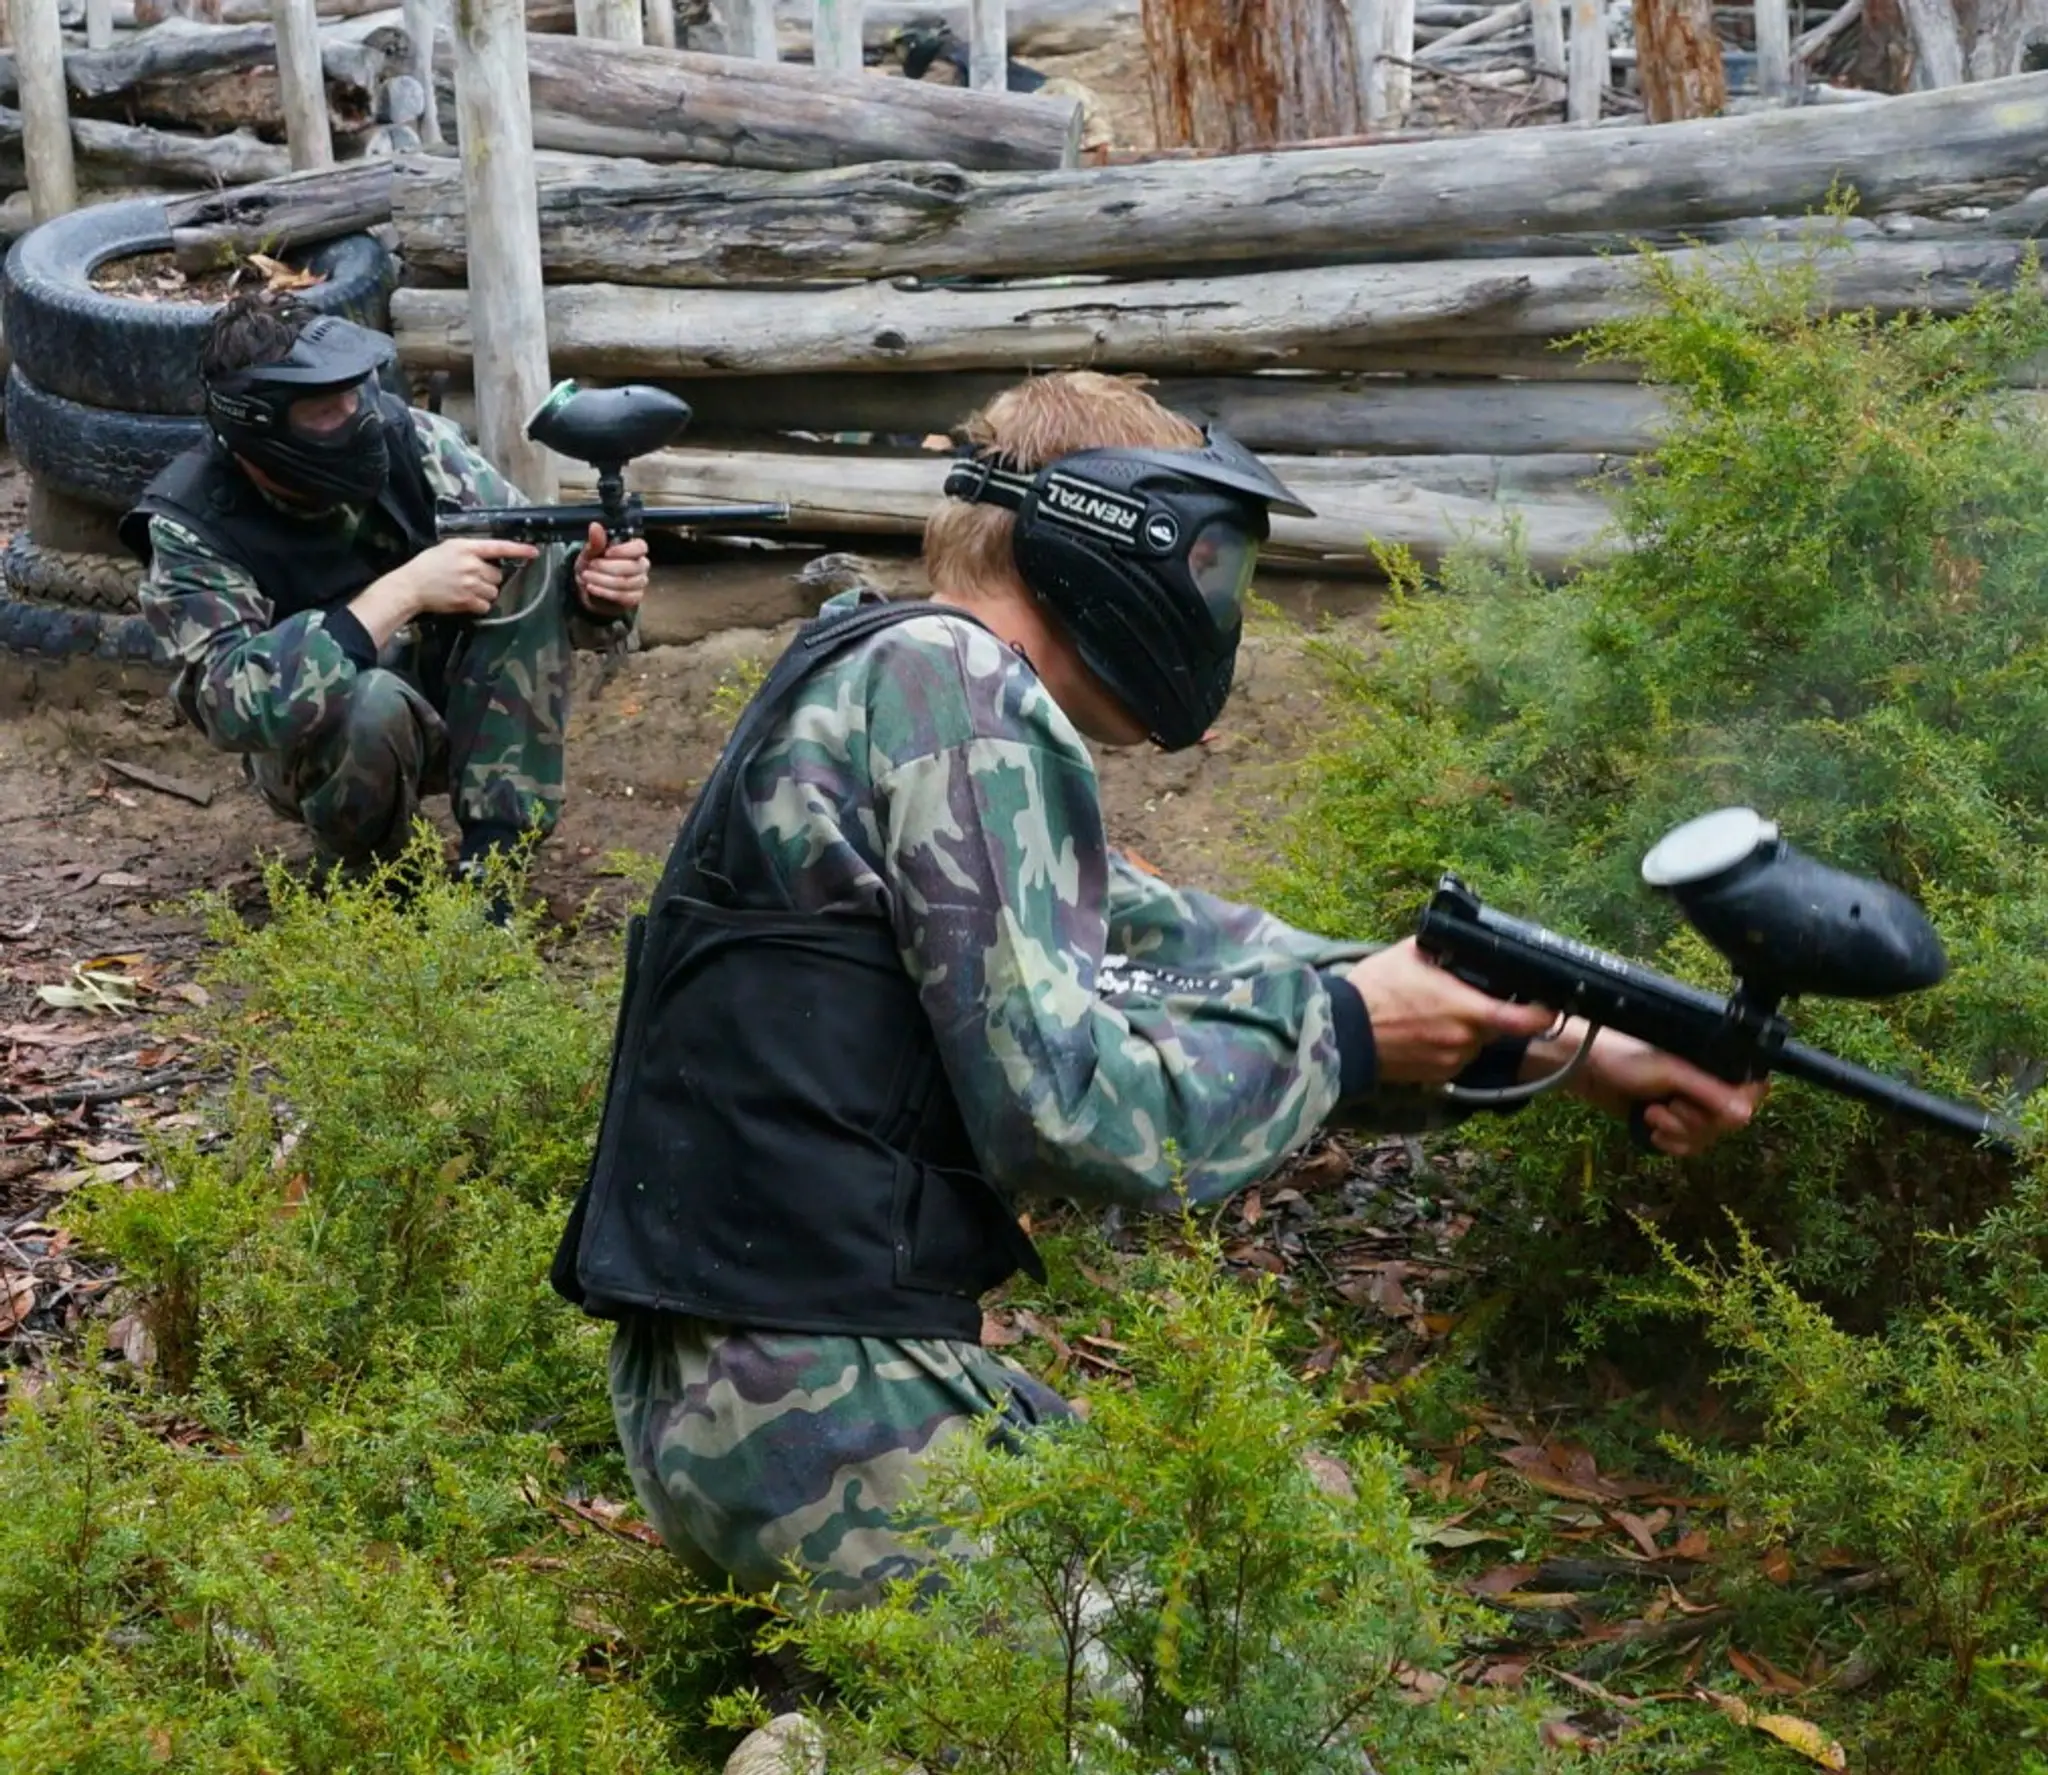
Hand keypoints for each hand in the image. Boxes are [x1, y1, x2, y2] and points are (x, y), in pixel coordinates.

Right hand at [349, 538, 538, 645]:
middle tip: (471, 578)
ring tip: (467, 589)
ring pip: (494, 591)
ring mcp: (471, 584)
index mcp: (467, 548)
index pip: (499, 547)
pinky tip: (466, 600)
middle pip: (498, 575)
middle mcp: (472, 565)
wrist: (411, 586)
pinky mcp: (467, 601)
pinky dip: (479, 605)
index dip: (519, 549)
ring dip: (485, 592)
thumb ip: (470, 551)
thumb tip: (490, 558)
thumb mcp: (449, 548)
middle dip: (489, 578)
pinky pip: (486, 605)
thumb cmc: (428, 565)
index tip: (534, 552)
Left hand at [574, 522, 649, 615]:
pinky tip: (593, 588)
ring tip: (587, 577)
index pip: (641, 547)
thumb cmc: (593, 566)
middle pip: (633, 567)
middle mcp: (641, 565)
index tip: (607, 553)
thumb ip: (596, 541)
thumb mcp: (590, 552)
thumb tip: (595, 526)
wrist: (588, 587)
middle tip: (590, 566)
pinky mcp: (635, 597)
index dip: (625, 551)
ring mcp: (640, 582)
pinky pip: (624, 597)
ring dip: (603, 580)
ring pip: (626, 582)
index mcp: (633, 549)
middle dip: (607, 567)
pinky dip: (605, 592)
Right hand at [1345, 939, 1559, 1085]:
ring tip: (1435, 1014)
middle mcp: (1466, 1041)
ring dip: (1467, 1031)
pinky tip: (1423, 1033)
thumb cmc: (1375, 989)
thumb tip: (1468, 943)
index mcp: (1468, 1010)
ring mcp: (1451, 1063)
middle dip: (1489, 1013)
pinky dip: (1448, 1046)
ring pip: (1475, 1044)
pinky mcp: (1436, 1078)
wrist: (1341, 1031)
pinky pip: (1456, 1059)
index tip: (1547, 1005)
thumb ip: (1449, 951)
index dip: (1543, 1014)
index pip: (1526, 1020)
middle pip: (1497, 1028)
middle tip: (1467, 997)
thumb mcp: (1413, 953)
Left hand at [1546, 1024, 1766, 1156]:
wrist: (1582, 1069)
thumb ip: (1707, 1090)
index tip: (1719, 1111)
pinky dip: (1671, 1142)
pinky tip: (1650, 1130)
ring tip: (1652, 1115)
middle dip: (1697, 1122)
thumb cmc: (1623, 1057)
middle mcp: (1707, 1080)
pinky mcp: (1671, 1118)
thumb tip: (1745, 1115)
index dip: (1738, 1105)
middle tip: (1670, 1107)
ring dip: (1680, 1132)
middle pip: (1729, 1120)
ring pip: (1707, 1135)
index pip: (1753, 1088)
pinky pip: (1688, 1144)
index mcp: (1714, 1060)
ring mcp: (1688, 1101)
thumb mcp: (1669, 1071)